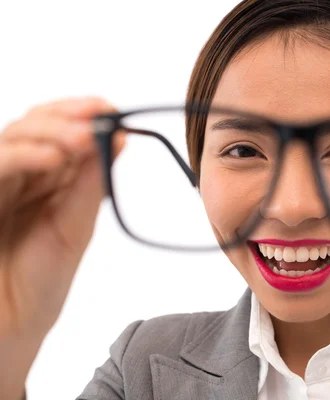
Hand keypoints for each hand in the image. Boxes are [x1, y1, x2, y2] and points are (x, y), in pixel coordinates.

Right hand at [0, 97, 123, 339]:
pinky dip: (22, 156)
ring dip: (48, 131)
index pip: (60, 132)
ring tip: (82, 137)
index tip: (110, 109)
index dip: (82, 115)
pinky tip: (52, 159)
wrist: (10, 326)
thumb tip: (116, 139)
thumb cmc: (40, 283)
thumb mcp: (74, 228)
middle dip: (68, 116)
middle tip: (98, 116)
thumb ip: (89, 185)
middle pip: (34, 126)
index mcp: (46, 182)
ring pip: (12, 137)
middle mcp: (18, 177)